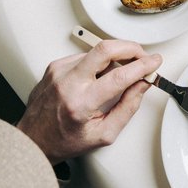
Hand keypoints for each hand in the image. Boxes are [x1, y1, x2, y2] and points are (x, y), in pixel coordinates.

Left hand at [17, 40, 161, 164]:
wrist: (32, 139)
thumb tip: (142, 84)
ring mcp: (59, 71)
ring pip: (96, 51)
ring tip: (118, 73)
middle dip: (131, 47)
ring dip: (114, 57)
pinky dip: (97, 63)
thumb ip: (128, 107)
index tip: (154, 62)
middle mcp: (68, 83)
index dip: (143, 66)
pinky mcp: (55, 66)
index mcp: (81, 103)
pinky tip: (97, 77)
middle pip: (106, 48)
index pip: (119, 76)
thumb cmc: (64, 140)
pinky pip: (85, 56)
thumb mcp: (103, 134)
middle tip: (142, 56)